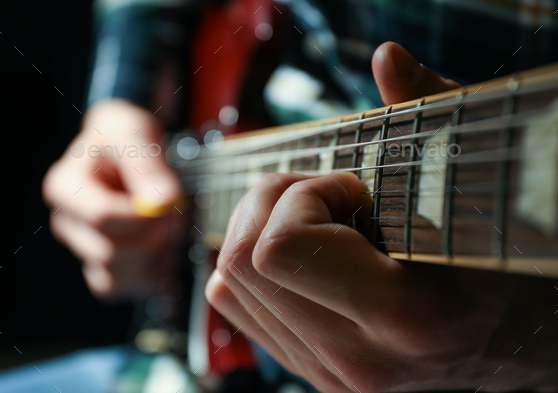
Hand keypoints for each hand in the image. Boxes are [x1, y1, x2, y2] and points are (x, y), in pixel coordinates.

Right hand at [43, 99, 183, 298]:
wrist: (126, 153)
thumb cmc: (125, 139)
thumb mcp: (135, 134)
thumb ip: (147, 164)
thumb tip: (164, 199)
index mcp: (65, 187)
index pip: (101, 217)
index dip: (143, 217)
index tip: (169, 201)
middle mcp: (67, 224)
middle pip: (109, 253)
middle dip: (153, 236)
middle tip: (175, 211)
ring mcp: (83, 250)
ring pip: (115, 278)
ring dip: (154, 257)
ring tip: (168, 227)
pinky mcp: (103, 269)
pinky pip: (125, 288)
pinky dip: (151, 273)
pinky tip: (163, 246)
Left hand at [205, 43, 557, 391]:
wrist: (521, 342)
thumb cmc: (511, 263)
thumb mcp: (483, 188)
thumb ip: (433, 118)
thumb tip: (387, 59)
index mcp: (404, 320)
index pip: (279, 248)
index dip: (308, 196)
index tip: (356, 188)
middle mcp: (356, 362)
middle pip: (242, 261)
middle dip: (275, 202)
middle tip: (330, 193)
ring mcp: (329, 374)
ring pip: (228, 282)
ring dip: (260, 229)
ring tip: (321, 221)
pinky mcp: (313, 372)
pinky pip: (234, 302)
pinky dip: (251, 261)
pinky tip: (304, 250)